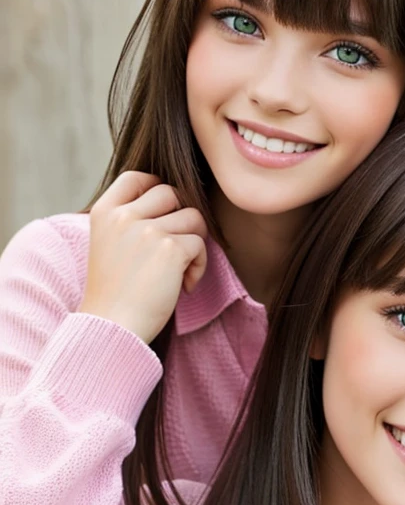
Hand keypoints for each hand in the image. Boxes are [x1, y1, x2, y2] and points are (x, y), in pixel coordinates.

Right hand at [78, 171, 207, 343]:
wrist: (112, 327)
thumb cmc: (114, 293)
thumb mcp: (109, 244)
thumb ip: (130, 219)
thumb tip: (175, 199)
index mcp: (103, 212)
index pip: (137, 177)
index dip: (156, 189)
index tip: (162, 215)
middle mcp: (124, 216)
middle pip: (171, 193)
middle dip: (180, 219)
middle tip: (175, 248)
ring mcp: (147, 230)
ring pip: (193, 217)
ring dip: (193, 244)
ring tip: (179, 271)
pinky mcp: (171, 249)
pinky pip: (200, 244)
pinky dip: (199, 266)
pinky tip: (184, 285)